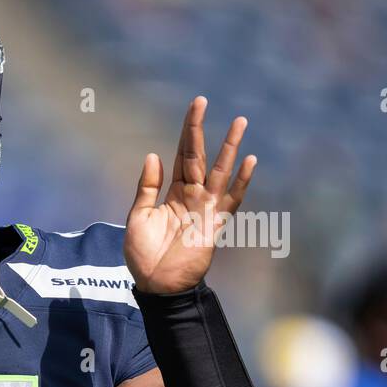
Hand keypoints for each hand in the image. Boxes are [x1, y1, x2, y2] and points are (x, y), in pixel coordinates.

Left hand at [124, 97, 255, 293]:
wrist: (156, 285)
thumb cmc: (144, 256)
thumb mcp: (138, 217)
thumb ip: (147, 188)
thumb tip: (153, 155)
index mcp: (172, 193)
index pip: (182, 155)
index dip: (188, 131)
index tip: (196, 105)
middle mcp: (191, 195)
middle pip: (199, 156)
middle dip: (202, 130)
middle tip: (204, 101)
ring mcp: (205, 208)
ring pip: (219, 171)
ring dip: (229, 147)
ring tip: (239, 122)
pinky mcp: (214, 224)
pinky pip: (231, 199)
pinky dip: (240, 182)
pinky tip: (249, 161)